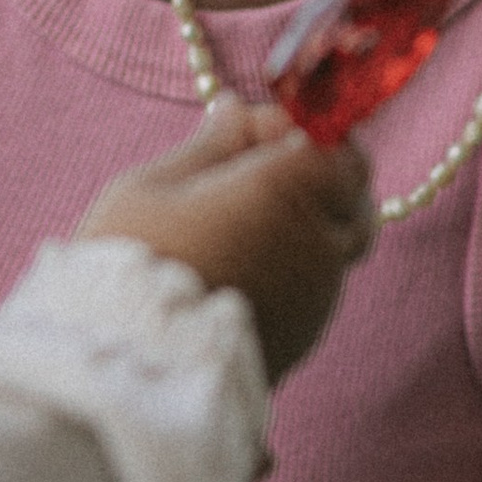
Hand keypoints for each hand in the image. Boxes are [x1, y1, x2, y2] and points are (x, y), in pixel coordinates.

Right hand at [82, 101, 372, 382]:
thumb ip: (209, 146)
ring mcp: (320, 292)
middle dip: (314, 174)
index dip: (295, 129)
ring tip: (236, 223)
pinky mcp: (306, 334)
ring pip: (338, 240)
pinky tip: (241, 265)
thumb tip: (235, 111)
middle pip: (352, 191)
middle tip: (251, 174)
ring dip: (305, 221)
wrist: (129, 370)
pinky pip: (317, 283)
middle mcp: (320, 238)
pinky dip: (294, 264)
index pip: (334, 140)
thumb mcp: (153, 186)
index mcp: (288, 187)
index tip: (246, 131)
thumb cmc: (130, 265)